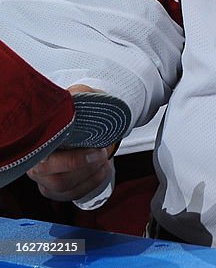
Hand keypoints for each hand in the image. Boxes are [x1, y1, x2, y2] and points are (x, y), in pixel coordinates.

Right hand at [25, 84, 114, 201]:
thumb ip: (79, 97)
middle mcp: (35, 165)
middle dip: (83, 168)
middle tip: (101, 154)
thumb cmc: (78, 110)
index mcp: (37, 142)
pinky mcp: (54, 190)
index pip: (46, 158)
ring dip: (88, 176)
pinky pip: (71, 194)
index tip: (93, 149)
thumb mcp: (79, 97)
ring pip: (63, 188)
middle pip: (54, 179)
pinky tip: (102, 170)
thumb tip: (79, 101)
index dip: (71, 159)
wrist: (84, 121)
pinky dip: (90, 184)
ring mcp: (43, 179)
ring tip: (104, 160)